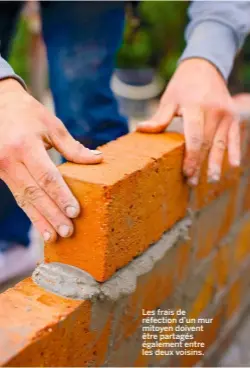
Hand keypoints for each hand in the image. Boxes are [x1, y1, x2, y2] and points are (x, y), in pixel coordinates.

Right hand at [0, 79, 102, 241]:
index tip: (75, 212)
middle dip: (52, 215)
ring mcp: (2, 169)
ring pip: (23, 199)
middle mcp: (10, 160)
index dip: (61, 196)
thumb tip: (97, 159)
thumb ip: (72, 147)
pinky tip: (41, 225)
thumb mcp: (51, 125)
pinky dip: (30, 212)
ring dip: (39, 220)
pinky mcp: (0, 175)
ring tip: (53, 237)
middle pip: (34, 193)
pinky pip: (18, 196)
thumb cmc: (28, 113)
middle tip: (68, 232)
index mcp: (25, 146)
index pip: (46, 176)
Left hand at [137, 59, 239, 184]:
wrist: (205, 67)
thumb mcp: (169, 99)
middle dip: (200, 165)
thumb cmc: (183, 85)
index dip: (191, 158)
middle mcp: (214, 110)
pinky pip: (234, 137)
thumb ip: (159, 118)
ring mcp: (226, 114)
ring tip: (211, 180)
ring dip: (216, 163)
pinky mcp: (233, 116)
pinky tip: (233, 166)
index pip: (195, 138)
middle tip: (192, 182)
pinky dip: (234, 151)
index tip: (186, 173)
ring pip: (221, 144)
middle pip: (207, 144)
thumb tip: (140, 129)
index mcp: (196, 106)